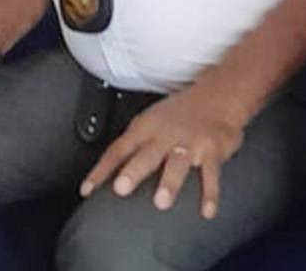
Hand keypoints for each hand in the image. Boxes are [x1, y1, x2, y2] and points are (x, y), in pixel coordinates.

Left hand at [79, 84, 248, 218]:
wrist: (218, 94)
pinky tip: (206, 211)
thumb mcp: (151, 120)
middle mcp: (165, 134)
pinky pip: (210, 174)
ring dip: (169, 182)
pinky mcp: (212, 150)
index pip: (117, 150)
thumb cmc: (181, 112)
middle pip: (146, 155)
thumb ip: (135, 144)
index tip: (87, 189)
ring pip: (177, 163)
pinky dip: (210, 194)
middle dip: (133, 171)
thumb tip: (113, 168)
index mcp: (146, 128)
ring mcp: (189, 142)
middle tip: (121, 188)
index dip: (100, 170)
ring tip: (162, 202)